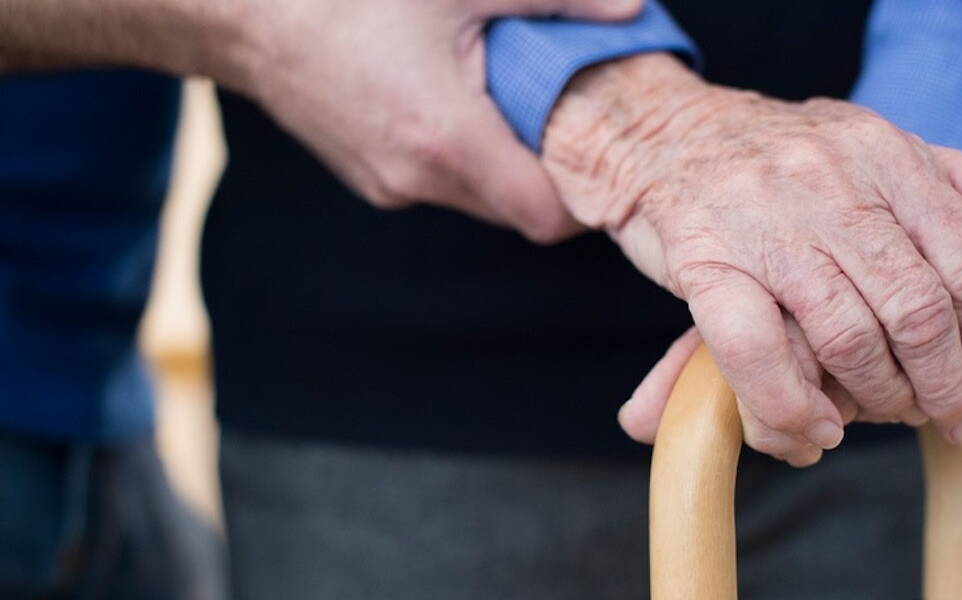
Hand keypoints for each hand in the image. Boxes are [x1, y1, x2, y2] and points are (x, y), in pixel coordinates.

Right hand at [231, 0, 641, 241]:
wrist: (242, 16)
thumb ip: (558, 2)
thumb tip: (633, 10)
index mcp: (448, 141)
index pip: (547, 219)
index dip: (586, 199)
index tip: (602, 156)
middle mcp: (418, 181)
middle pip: (517, 210)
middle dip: (548, 171)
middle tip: (564, 114)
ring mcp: (388, 187)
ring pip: (478, 198)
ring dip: (503, 161)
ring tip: (509, 99)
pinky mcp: (369, 179)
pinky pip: (439, 185)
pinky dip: (462, 156)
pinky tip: (456, 100)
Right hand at [541, 54, 961, 464]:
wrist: (663, 134)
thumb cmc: (775, 157)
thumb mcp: (870, 144)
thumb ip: (953, 179)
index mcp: (883, 152)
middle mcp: (831, 182)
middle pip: (917, 308)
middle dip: (946, 383)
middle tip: (951, 417)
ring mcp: (766, 225)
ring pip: (848, 337)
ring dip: (878, 399)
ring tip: (882, 418)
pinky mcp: (706, 263)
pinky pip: (759, 352)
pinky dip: (792, 405)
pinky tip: (815, 429)